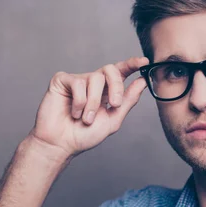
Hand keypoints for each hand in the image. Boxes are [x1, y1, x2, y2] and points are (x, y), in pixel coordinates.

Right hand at [27, 57, 149, 157]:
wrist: (61, 144)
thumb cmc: (84, 135)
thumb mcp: (112, 120)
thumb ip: (128, 101)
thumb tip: (142, 82)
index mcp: (106, 90)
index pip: (120, 72)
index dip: (132, 64)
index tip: (144, 62)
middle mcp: (92, 83)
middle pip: (110, 69)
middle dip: (116, 86)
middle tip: (115, 104)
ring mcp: (77, 80)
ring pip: (95, 78)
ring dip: (93, 102)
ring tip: (86, 118)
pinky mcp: (62, 80)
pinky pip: (78, 83)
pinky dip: (79, 101)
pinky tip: (73, 112)